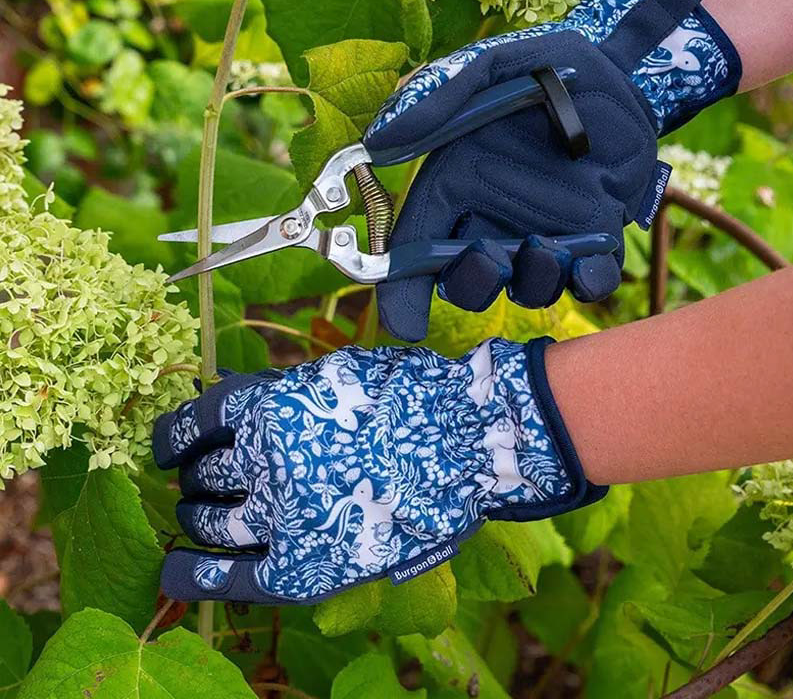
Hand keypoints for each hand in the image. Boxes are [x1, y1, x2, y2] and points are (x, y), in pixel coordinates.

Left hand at [153, 339, 604, 603]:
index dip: (172, 435)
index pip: (196, 420)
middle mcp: (265, 459)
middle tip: (202, 481)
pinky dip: (191, 574)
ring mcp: (281, 515)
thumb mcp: (338, 375)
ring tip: (201, 514)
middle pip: (202, 473)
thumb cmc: (410, 400)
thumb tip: (242, 409)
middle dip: (195, 477)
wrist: (467, 443)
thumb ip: (284, 392)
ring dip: (197, 515)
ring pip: (208, 519)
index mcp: (271, 406)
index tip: (165, 447)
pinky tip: (172, 569)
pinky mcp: (302, 567)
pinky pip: (228, 577)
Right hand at [365, 0, 740, 340]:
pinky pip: (586, 279)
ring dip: (530, 283)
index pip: (414, 248)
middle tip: (490, 260)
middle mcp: (493, 218)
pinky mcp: (594, 236)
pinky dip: (586, 283)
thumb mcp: (485, 68)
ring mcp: (544, 231)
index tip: (405, 324)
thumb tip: (375, 143)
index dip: (402, 292)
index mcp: (455, 185)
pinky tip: (589, 265)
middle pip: (465, 281)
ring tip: (546, 247)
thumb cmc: (545, 64)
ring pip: (524, 289)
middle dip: (471, 286)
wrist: (622, 66)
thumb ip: (434, 99)